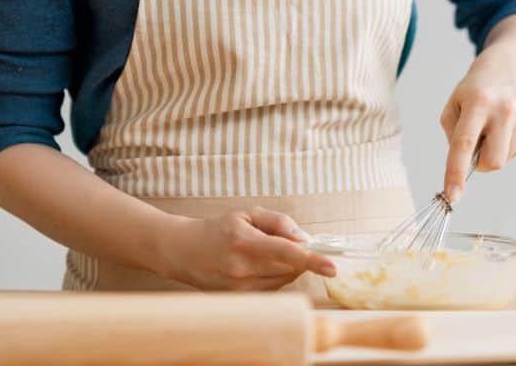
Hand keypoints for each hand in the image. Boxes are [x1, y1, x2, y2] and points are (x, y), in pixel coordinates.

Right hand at [163, 207, 336, 290]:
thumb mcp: (246, 215)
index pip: (286, 253)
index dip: (312, 260)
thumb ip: (279, 222)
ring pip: (283, 280)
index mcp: (244, 241)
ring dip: (287, 267)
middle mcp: (242, 268)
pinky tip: (257, 266)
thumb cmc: (217, 229)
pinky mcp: (239, 299)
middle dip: (299, 256)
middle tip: (287, 242)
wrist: (183, 251)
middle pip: (289, 268)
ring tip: (264, 253)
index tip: (332, 267)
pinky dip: (275, 277)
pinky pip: (271, 290)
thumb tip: (304, 238)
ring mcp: (240, 288)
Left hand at [439, 60, 515, 203]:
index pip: (464, 143)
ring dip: (495, 150)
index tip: (452, 195)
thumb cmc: (474, 92)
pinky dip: (509, 144)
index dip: (456, 172)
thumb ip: (454, 136)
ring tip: (493, 126)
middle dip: (482, 164)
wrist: (506, 68)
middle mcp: (504, 107)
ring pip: (506, 158)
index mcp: (477, 102)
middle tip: (478, 144)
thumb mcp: (454, 105)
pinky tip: (507, 125)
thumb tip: (467, 166)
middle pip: (493, 161)